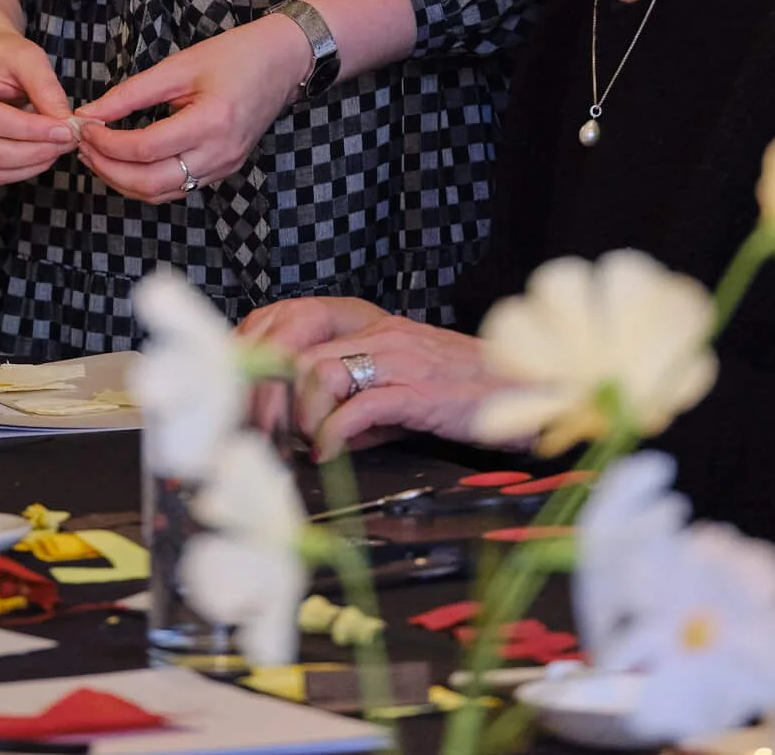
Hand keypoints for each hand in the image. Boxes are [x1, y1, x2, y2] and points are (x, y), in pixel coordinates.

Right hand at [0, 32, 76, 185]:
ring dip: (30, 164)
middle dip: (32, 150)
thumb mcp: (26, 56)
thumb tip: (64, 123)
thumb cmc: (0, 57)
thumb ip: (44, 87)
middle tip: (67, 140)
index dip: (28, 127)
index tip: (64, 128)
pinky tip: (43, 154)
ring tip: (59, 146)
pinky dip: (22, 171)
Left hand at [71, 16, 309, 200]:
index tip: (85, 126)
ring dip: (122, 180)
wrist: (281, 62)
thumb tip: (89, 113)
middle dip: (107, 168)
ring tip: (95, 155)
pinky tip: (124, 162)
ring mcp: (223, 167)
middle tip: (82, 145)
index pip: (145, 148)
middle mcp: (219, 153)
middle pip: (149, 183)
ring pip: (160, 193)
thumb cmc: (233, 55)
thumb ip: (130, 93)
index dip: (107, 143)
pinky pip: (176, 188)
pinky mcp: (223, 171)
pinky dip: (144, 182)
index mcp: (210, 122)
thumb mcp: (178, 66)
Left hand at [240, 295, 514, 458]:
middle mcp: (378, 330)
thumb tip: (312, 436)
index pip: (291, 321)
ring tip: (295, 444)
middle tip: (260, 432)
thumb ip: (357, 402)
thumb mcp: (400, 389)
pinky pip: (359, 406)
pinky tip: (328, 453)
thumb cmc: (463, 393)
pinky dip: (333, 434)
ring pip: (317, 372)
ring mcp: (398, 357)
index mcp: (368, 322)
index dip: (258, 355)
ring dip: (297, 414)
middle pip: (293, 347)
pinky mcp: (419, 390)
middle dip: (266, 393)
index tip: (244, 396)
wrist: (530, 390)